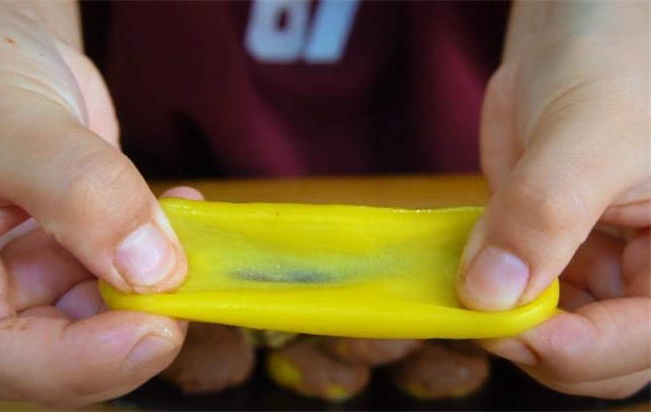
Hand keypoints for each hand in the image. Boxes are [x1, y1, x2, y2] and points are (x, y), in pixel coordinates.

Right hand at [0, 2, 188, 405]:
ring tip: (192, 238)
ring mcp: (26, 279)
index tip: (158, 332)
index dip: (82, 363)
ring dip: (158, 284)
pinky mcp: (69, 256)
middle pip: (60, 352)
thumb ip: (79, 193)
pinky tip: (181, 211)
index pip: (1, 361)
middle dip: (135, 324)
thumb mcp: (10, 125)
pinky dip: (160, 250)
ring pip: (103, 316)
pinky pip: (123, 271)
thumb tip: (154, 268)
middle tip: (192, 286)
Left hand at [457, 2, 649, 397]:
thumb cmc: (617, 57)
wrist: (586, 22)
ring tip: (462, 288)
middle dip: (534, 344)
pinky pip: (525, 294)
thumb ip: (543, 216)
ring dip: (503, 321)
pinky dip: (490, 293)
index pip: (639, 343)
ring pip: (555, 332)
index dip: (570, 349)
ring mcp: (606, 266)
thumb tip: (489, 297)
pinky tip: (465, 269)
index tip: (497, 324)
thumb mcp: (587, 135)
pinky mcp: (559, 249)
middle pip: (597, 355)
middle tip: (473, 310)